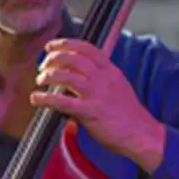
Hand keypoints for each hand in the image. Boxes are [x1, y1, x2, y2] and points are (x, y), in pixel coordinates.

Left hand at [30, 38, 165, 172]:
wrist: (142, 135)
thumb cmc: (128, 113)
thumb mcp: (117, 86)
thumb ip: (99, 78)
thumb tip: (76, 75)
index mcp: (110, 70)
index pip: (86, 48)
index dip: (66, 44)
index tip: (51, 46)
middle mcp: (103, 78)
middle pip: (73, 58)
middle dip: (54, 58)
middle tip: (43, 65)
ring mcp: (97, 94)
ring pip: (67, 76)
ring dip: (48, 75)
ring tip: (40, 80)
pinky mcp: (90, 111)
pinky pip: (63, 102)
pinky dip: (46, 99)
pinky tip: (36, 99)